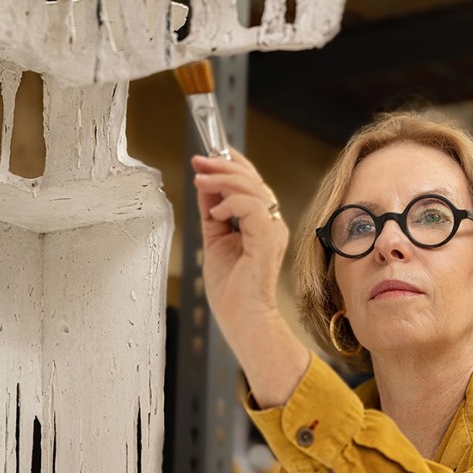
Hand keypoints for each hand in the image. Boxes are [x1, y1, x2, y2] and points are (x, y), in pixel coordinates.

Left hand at [191, 149, 288, 346]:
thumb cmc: (230, 289)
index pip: (251, 182)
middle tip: (199, 161)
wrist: (241, 317)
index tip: (207, 155)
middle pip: (253, 179)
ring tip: (201, 181)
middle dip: (223, 164)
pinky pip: (253, 207)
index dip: (231, 163)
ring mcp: (273, 230)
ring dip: (222, 180)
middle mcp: (272, 222)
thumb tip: (204, 184)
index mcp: (262, 222)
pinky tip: (216, 214)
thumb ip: (212, 212)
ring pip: (253, 188)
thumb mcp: (214, 240)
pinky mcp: (267, 239)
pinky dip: (231, 204)